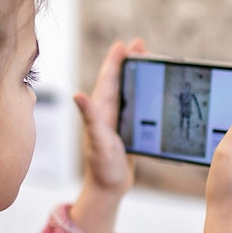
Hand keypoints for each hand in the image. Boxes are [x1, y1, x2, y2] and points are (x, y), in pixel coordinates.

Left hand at [70, 38, 145, 232]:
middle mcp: (106, 113)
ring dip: (137, 77)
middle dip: (128, 62)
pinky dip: (143, 96)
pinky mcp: (126, 131)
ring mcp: (116, 121)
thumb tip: (78, 95)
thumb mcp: (99, 141)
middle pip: (118, 80)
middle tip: (141, 44)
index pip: (108, 79)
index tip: (124, 44)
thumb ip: (90, 118)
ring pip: (127, 92)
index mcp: (100, 110)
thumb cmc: (102, 167)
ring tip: (148, 62)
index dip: (115, 60)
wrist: (108, 189)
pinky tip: (153, 95)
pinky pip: (135, 107)